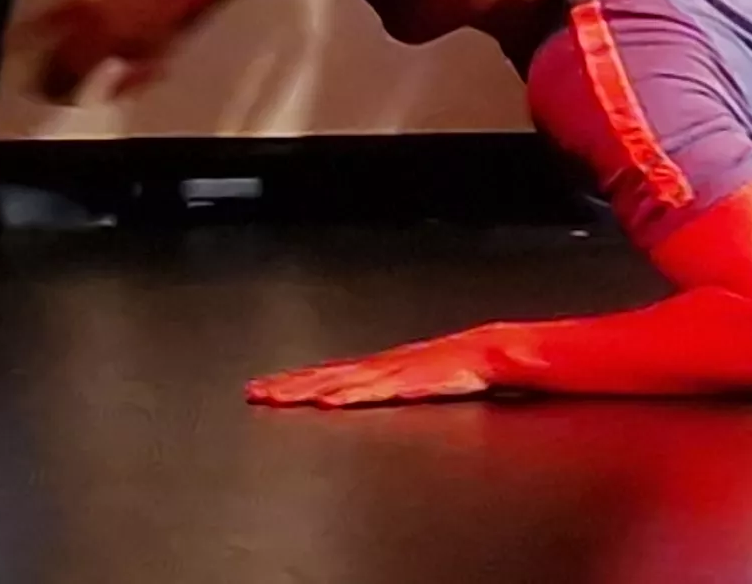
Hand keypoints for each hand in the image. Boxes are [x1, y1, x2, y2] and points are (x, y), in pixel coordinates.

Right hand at [29, 0, 195, 103]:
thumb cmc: (165, 30)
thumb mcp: (153, 63)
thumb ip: (129, 82)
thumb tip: (106, 95)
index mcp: (109, 40)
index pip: (76, 70)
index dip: (63, 89)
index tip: (55, 100)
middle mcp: (95, 21)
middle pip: (62, 52)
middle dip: (48, 73)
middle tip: (38, 90)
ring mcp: (90, 6)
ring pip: (53, 30)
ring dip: (36, 47)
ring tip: (19, 58)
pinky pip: (57, 8)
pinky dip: (38, 20)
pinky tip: (21, 29)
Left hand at [248, 327, 510, 408]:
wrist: (497, 349)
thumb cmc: (466, 365)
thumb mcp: (425, 378)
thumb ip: (395, 386)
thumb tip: (366, 395)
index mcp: (385, 365)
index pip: (333, 372)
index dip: (300, 378)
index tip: (270, 385)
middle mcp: (382, 365)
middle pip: (328, 374)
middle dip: (291, 383)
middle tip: (255, 391)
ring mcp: (394, 371)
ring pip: (341, 381)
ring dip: (307, 389)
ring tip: (276, 396)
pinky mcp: (411, 381)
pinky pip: (373, 390)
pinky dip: (348, 395)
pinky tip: (327, 402)